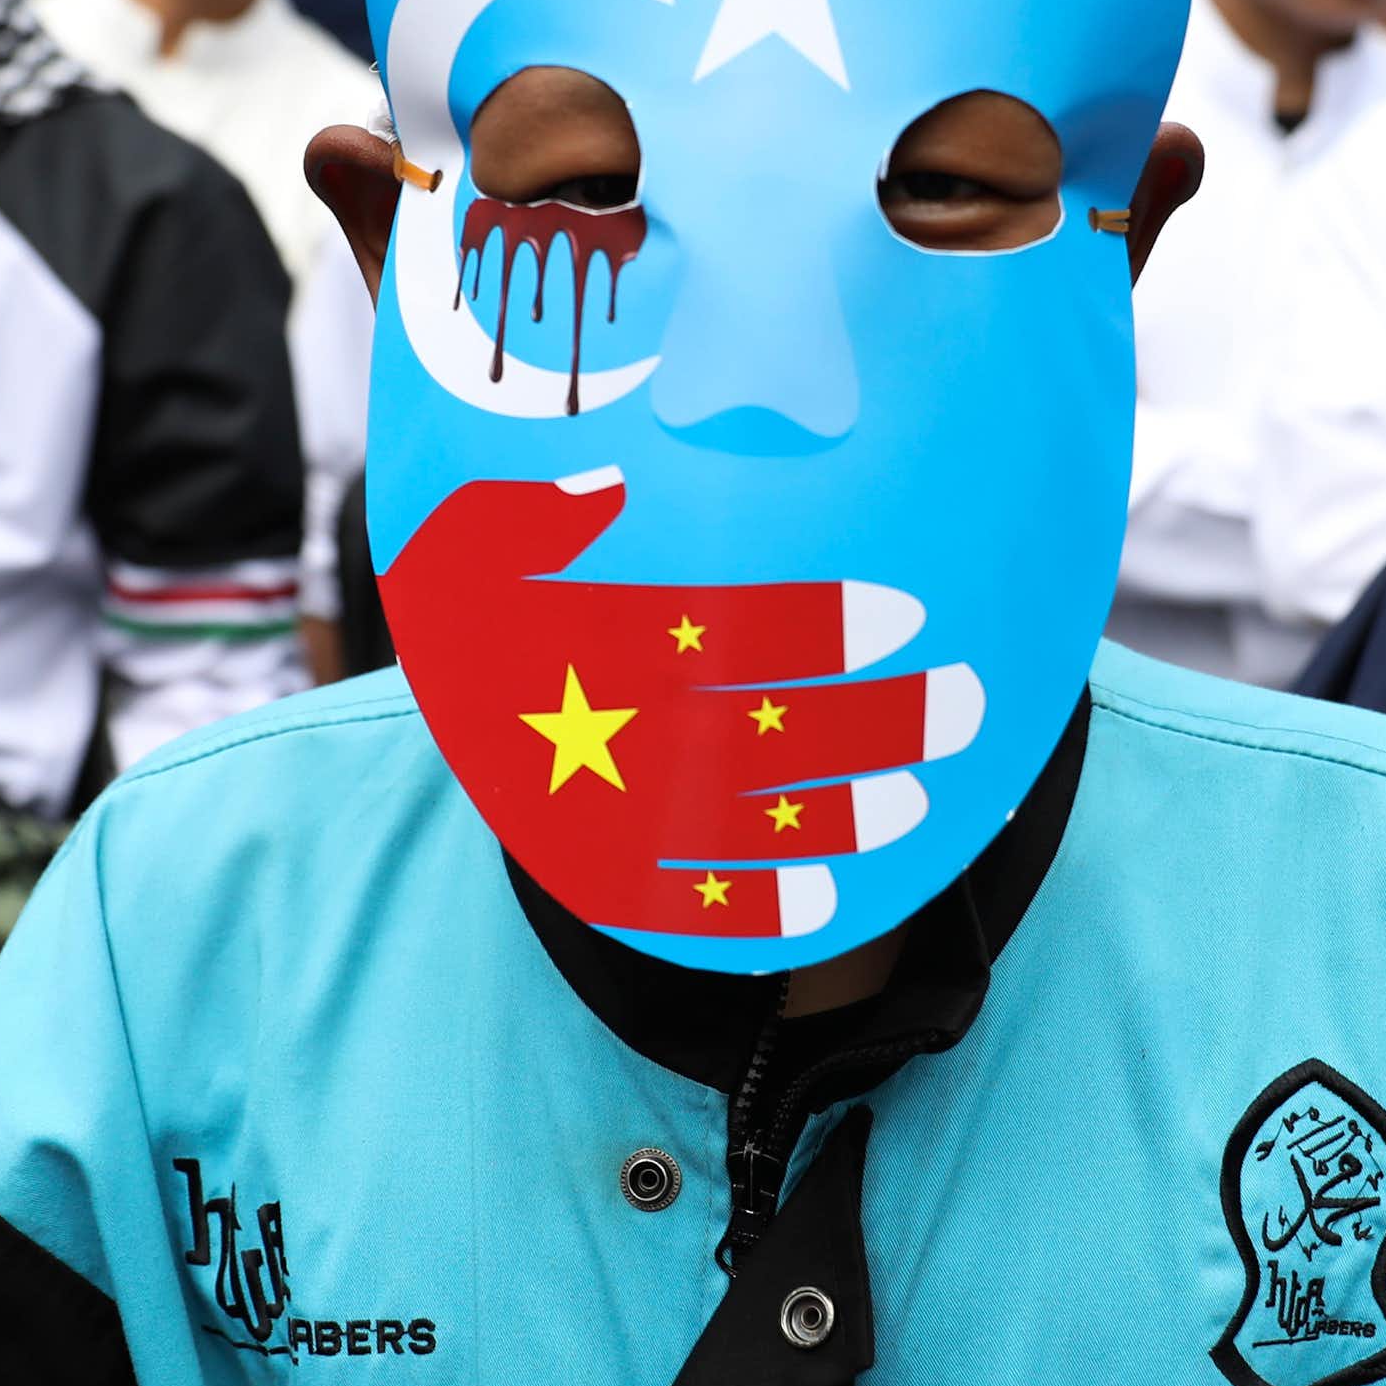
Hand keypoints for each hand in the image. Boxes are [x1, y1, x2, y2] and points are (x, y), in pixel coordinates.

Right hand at [378, 472, 980, 942]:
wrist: (425, 677)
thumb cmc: (472, 583)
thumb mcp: (478, 520)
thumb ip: (551, 508)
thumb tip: (611, 484)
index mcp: (610, 632)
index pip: (740, 628)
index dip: (828, 628)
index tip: (907, 620)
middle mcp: (624, 719)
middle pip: (774, 726)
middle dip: (877, 721)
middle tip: (961, 706)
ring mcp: (617, 799)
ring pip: (752, 815)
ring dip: (844, 812)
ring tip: (917, 796)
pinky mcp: (603, 859)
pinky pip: (695, 894)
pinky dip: (765, 901)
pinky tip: (832, 894)